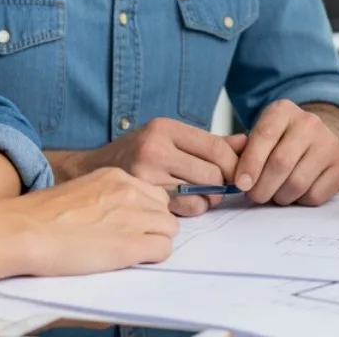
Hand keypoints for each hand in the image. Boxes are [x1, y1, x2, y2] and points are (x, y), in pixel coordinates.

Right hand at [17, 167, 178, 274]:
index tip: (133, 223)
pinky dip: (151, 257)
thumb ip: (105, 195)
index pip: (152, 192)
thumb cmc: (41, 216)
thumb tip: (117, 212)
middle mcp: (128, 191)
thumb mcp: (81, 190)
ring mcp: (132, 217)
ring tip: (128, 251)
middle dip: (154, 225)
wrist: (24, 230)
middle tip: (132, 239)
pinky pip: (162, 250)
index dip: (146, 211)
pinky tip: (128, 260)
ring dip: (154, 240)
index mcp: (115, 176)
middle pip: (165, 209)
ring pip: (169, 228)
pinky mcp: (130, 245)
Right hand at [69, 117, 240, 216]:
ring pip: (202, 193)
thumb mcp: (169, 137)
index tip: (236, 171)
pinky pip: (185, 210)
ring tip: (201, 193)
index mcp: (164, 128)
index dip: (233, 163)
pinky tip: (185, 203)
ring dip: (209, 198)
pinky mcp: (143, 199)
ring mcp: (147, 176)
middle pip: (212, 172)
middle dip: (221, 183)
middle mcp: (155, 149)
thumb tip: (247, 142)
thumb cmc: (136, 153)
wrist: (91, 171)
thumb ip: (210, 141)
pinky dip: (193, 209)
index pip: (216, 147)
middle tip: (217, 185)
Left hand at [234, 100, 338, 206]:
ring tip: (276, 193)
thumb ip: (242, 152)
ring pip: (297, 183)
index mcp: (284, 110)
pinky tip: (296, 192)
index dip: (250, 164)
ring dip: (280, 197)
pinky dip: (300, 201)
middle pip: (280, 163)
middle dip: (262, 187)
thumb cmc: (282, 142)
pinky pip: (314, 195)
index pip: (265, 135)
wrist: (321, 140)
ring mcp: (329, 143)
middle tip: (255, 196)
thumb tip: (237, 178)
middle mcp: (309, 122)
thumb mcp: (260, 136)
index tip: (241, 184)